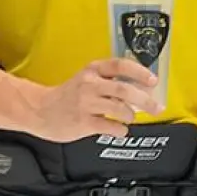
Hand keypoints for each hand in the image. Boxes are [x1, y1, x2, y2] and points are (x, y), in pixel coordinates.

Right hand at [29, 58, 162, 142]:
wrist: (39, 111)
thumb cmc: (68, 96)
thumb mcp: (88, 80)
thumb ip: (111, 81)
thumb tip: (143, 89)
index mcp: (93, 70)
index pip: (120, 66)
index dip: (140, 72)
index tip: (154, 81)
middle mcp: (89, 84)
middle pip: (124, 89)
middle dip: (145, 100)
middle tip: (157, 107)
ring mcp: (85, 103)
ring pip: (119, 108)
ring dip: (131, 115)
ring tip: (129, 117)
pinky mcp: (83, 122)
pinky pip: (110, 126)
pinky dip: (120, 130)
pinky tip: (119, 129)